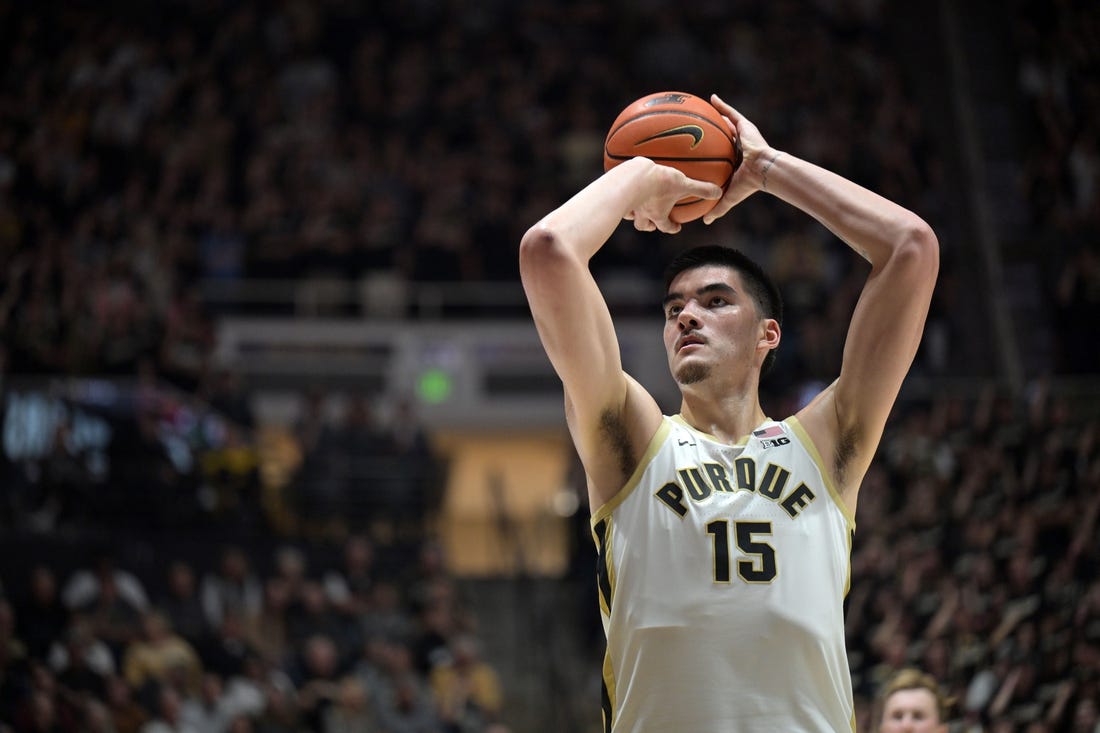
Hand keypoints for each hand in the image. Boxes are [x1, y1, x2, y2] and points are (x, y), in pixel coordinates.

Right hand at [623, 158, 722, 233]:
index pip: (665, 226)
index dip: (671, 228)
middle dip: (648, 226)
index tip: (676, 227)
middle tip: (652, 222)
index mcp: (657, 214)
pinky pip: (619, 198)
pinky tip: (624, 189)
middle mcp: (643, 213)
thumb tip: (719, 193)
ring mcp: (629, 205)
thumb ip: (701, 189)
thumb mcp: (684, 184)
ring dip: (634, 213)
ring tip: (636, 207)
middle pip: (643, 225)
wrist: (633, 176)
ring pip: (630, 214)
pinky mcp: (619, 193)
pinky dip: (623, 197)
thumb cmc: (659, 183)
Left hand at [702, 94, 778, 224]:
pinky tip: (711, 98)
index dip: (714, 153)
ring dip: (717, 116)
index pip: (723, 156)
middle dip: (714, 134)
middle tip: (699, 130)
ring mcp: (743, 135)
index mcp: (736, 162)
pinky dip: (722, 106)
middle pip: (724, 138)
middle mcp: (739, 147)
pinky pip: (731, 113)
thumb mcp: (729, 196)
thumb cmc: (749, 185)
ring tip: (702, 110)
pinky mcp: (745, 126)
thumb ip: (718, 208)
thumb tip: (706, 222)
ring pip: (727, 123)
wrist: (763, 170)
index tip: (702, 152)